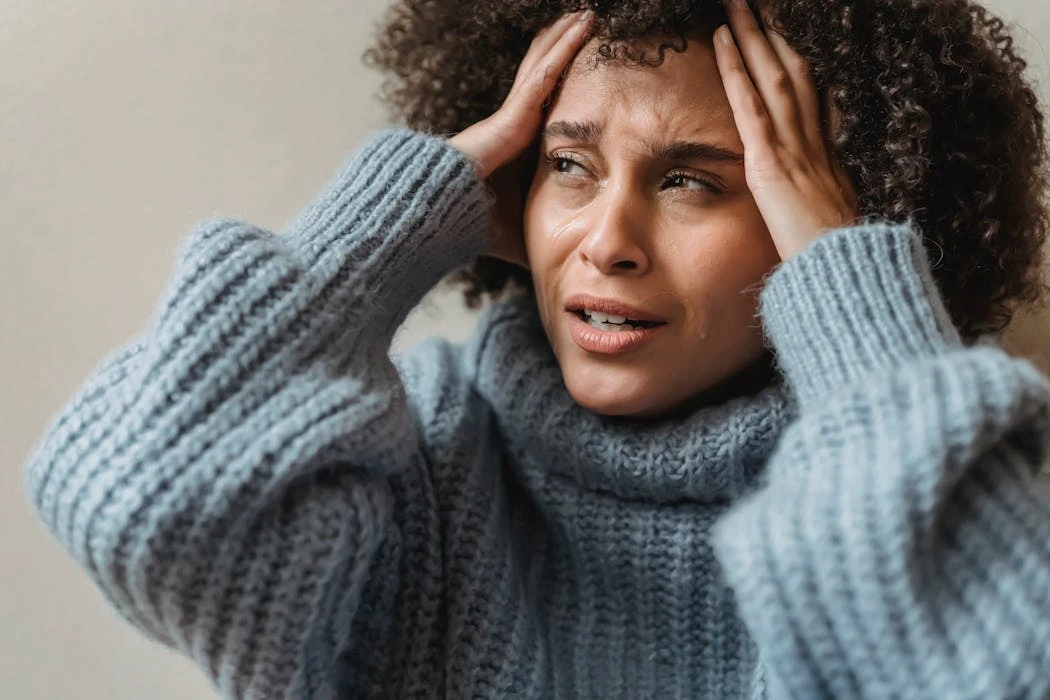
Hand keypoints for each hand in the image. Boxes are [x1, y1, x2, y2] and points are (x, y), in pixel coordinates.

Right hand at [449, 11, 592, 268]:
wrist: (434, 216)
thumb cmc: (465, 225)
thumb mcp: (514, 232)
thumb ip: (535, 237)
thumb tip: (556, 269)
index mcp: (512, 147)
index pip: (544, 108)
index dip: (563, 84)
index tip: (586, 72)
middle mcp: (511, 123)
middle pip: (544, 75)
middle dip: (565, 49)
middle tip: (590, 24)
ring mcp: (511, 114)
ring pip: (547, 64)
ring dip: (569, 37)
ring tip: (591, 13)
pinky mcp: (514, 114)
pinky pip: (547, 73)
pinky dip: (567, 47)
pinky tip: (585, 24)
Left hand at [714, 0, 857, 260]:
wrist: (844, 277)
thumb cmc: (836, 260)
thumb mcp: (833, 219)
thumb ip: (823, 194)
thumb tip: (821, 184)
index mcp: (826, 156)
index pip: (810, 94)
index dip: (795, 59)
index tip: (782, 32)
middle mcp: (813, 142)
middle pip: (793, 72)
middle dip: (774, 33)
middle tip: (758, 2)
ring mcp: (794, 149)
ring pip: (773, 76)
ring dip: (754, 35)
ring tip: (737, 4)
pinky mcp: (772, 164)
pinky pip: (751, 107)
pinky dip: (736, 71)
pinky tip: (722, 41)